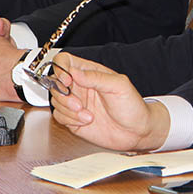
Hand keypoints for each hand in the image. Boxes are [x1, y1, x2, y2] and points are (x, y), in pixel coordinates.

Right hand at [49, 53, 169, 151]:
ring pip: (56, 100)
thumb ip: (96, 77)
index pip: (66, 61)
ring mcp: (76, 102)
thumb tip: (75, 72)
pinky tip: (86, 120)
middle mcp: (81, 86)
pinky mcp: (74, 119)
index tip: (67, 80)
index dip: (61, 68)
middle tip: (78, 103)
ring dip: (68, 109)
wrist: (136, 132)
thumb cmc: (132, 106)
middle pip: (56, 82)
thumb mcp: (119, 86)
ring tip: (86, 113)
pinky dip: (69, 119)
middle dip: (63, 94)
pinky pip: (59, 116)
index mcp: (90, 72)